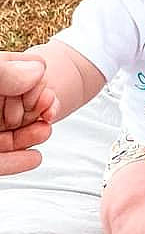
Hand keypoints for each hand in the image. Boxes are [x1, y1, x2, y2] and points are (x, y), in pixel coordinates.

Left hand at [0, 52, 57, 175]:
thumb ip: (7, 71)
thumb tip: (36, 71)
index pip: (15, 76)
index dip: (33, 83)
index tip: (47, 91)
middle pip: (13, 108)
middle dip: (36, 112)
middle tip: (48, 112)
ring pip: (8, 136)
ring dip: (32, 136)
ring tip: (45, 132)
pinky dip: (17, 162)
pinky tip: (34, 158)